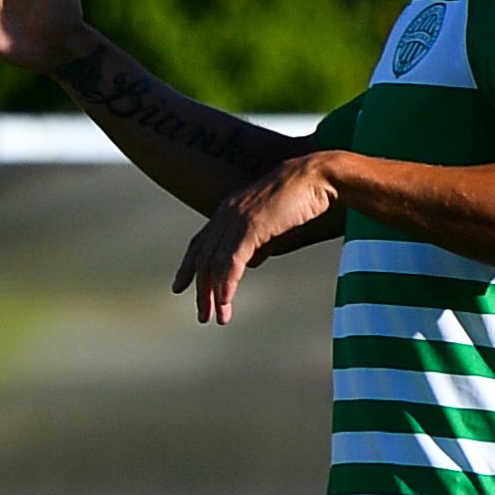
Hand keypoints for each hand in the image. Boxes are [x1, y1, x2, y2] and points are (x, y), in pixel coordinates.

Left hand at [171, 148, 337, 324]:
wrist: (316, 177)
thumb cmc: (300, 198)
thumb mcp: (273, 225)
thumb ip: (259, 244)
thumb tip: (250, 264)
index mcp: (227, 211)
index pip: (200, 244)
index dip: (188, 266)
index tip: (179, 287)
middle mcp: (225, 215)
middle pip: (203, 258)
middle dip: (200, 290)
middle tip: (202, 315)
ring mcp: (236, 220)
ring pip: (215, 263)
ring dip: (214, 294)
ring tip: (218, 317)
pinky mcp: (250, 226)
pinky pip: (232, 261)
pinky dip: (227, 283)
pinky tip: (226, 301)